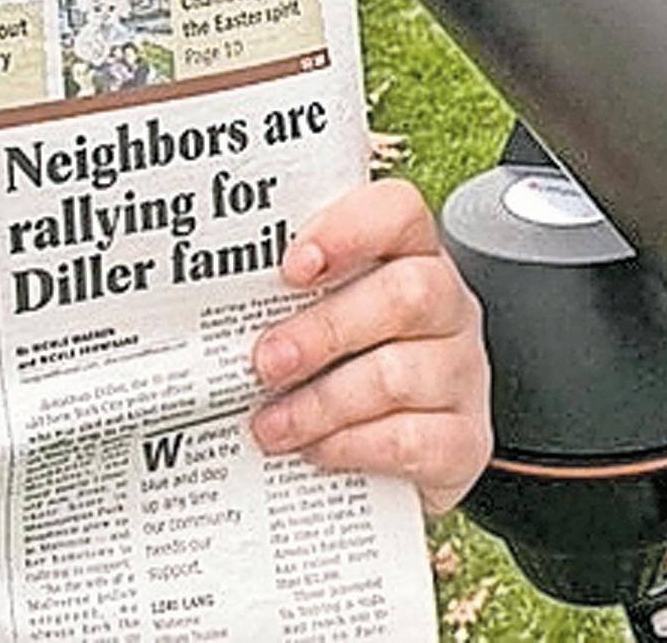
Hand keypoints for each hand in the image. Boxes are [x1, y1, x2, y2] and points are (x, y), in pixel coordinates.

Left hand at [249, 178, 490, 513]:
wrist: (397, 452)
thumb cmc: (344, 361)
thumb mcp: (318, 312)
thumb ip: (284, 294)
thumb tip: (203, 305)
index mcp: (409, 254)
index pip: (399, 213)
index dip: (349, 230)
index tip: (292, 266)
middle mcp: (446, 305)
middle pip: (406, 295)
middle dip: (324, 330)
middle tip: (264, 362)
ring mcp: (461, 373)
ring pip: (401, 375)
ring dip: (322, 401)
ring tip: (270, 424)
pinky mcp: (463, 441)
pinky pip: (414, 441)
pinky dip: (354, 446)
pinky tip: (316, 450)